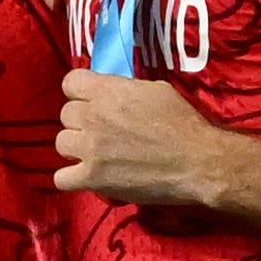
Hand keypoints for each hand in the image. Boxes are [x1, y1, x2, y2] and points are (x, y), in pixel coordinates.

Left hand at [55, 67, 233, 206]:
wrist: (199, 162)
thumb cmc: (185, 124)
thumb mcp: (157, 91)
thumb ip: (125, 89)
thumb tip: (112, 92)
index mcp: (108, 91)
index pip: (71, 82)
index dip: (81, 91)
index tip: (93, 101)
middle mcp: (93, 117)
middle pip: (66, 114)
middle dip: (82, 122)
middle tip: (103, 132)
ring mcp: (89, 148)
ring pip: (61, 143)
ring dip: (77, 148)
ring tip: (98, 154)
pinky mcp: (91, 177)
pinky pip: (61, 178)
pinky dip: (72, 178)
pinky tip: (88, 176)